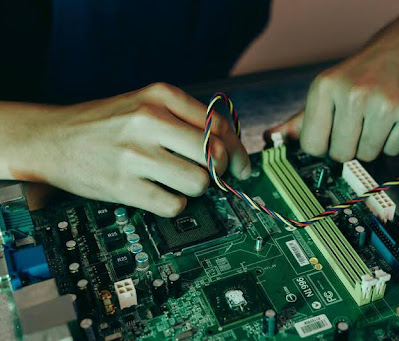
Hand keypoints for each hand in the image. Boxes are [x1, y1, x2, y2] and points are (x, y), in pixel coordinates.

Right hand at [0, 83, 250, 216]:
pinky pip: (174, 204)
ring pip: (199, 182)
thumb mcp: (144, 103)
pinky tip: (162, 194)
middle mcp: (149, 121)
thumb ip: (185, 118)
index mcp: (160, 96)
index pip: (219, 125)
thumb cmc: (104, 122)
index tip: (242, 165)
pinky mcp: (123, 186)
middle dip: (222, 171)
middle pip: (214, 155)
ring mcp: (135, 154)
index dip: (239, 151)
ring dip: (197, 189)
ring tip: (180, 183)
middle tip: (216, 177)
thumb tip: (229, 148)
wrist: (52, 138)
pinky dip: (175, 204)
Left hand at [265, 14, 398, 161]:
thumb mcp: (328, 89)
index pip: (312, 146)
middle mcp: (353, 94)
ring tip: (377, 117)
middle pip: (340, 155)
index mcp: (325, 87)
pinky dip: (393, 141)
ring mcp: (385, 105)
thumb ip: (300, 120)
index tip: (331, 134)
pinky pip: (393, 151)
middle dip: (348, 146)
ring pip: (367, 155)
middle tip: (358, 122)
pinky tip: (394, 118)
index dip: (323, 146)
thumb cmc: (363, 73)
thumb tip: (270, 139)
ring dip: (371, 144)